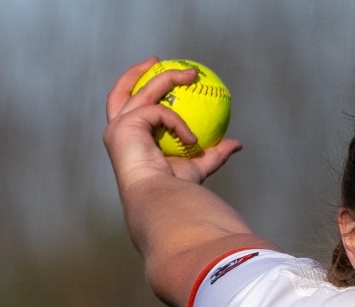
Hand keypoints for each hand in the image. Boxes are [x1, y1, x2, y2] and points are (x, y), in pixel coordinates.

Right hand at [104, 58, 243, 186]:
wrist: (159, 200)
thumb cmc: (176, 189)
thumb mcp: (198, 166)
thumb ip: (214, 153)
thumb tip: (237, 143)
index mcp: (130, 140)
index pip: (131, 110)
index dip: (140, 90)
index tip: (159, 75)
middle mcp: (118, 131)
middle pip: (121, 92)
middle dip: (135, 72)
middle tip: (157, 60)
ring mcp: (118, 127)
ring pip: (144, 91)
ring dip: (169, 78)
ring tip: (193, 74)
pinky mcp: (125, 126)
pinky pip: (160, 112)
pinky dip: (179, 124)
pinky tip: (192, 140)